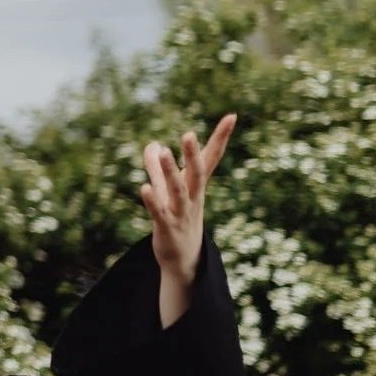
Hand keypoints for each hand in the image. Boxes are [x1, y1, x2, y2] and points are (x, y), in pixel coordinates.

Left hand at [140, 113, 235, 280]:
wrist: (183, 260)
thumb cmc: (178, 220)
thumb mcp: (167, 191)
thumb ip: (157, 168)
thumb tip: (151, 144)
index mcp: (196, 186)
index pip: (211, 158)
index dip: (220, 138)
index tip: (232, 116)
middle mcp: (193, 197)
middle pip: (196, 173)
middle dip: (193, 154)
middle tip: (188, 134)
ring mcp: (181, 213)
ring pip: (177, 191)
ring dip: (169, 172)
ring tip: (163, 151)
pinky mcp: (167, 227)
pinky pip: (159, 213)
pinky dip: (152, 201)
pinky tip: (143, 188)